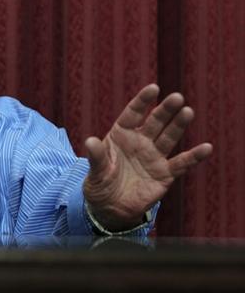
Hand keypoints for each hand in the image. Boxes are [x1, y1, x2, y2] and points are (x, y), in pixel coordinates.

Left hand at [83, 84, 212, 230]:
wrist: (110, 208)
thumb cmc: (100, 183)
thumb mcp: (95, 171)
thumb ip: (96, 156)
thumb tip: (89, 141)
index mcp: (121, 134)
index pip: (133, 113)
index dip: (142, 101)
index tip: (153, 88)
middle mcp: (140, 141)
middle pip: (155, 122)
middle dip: (165, 110)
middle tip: (176, 97)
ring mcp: (154, 156)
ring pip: (168, 137)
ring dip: (178, 125)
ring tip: (188, 112)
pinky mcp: (165, 174)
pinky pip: (181, 163)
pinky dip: (193, 156)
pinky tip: (206, 148)